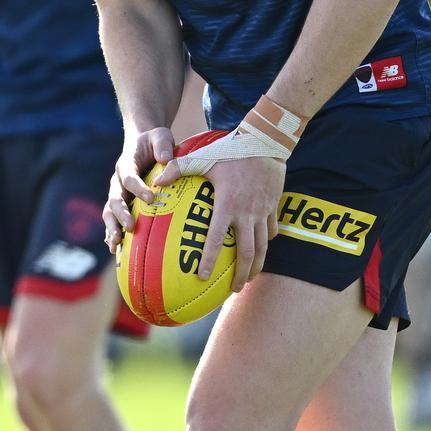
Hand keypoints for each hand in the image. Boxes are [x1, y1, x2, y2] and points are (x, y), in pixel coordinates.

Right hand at [102, 126, 174, 252]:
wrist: (143, 145)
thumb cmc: (155, 141)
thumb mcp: (160, 136)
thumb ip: (163, 145)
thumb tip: (166, 159)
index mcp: (126, 165)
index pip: (129, 178)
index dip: (138, 188)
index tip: (151, 198)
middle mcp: (118, 182)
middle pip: (114, 199)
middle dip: (120, 214)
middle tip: (130, 226)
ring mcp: (118, 195)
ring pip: (109, 213)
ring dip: (111, 228)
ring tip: (116, 244)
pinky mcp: (122, 205)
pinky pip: (114, 221)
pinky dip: (114, 235)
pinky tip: (117, 252)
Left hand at [155, 154, 285, 291]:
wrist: (265, 140)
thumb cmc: (230, 149)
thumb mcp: (202, 157)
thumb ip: (179, 169)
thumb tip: (156, 181)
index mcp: (227, 204)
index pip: (216, 239)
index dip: (209, 260)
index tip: (201, 277)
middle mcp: (247, 212)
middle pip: (247, 252)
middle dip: (241, 274)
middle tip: (232, 290)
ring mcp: (263, 211)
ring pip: (263, 246)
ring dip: (257, 266)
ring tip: (249, 279)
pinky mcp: (274, 205)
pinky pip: (272, 230)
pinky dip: (267, 242)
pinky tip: (261, 249)